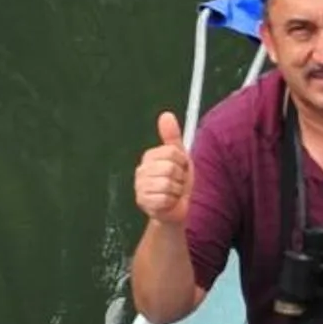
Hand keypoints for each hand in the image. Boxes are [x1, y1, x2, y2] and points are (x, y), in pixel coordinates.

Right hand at [134, 111, 193, 226]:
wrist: (176, 209)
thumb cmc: (179, 182)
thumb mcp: (180, 158)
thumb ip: (172, 137)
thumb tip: (166, 114)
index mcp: (150, 156)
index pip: (172, 152)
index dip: (182, 163)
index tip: (181, 169)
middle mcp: (141, 170)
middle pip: (170, 168)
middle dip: (180, 178)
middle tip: (178, 183)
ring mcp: (140, 186)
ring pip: (167, 184)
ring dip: (177, 191)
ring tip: (174, 193)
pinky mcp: (142, 202)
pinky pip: (164, 198)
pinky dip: (171, 202)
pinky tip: (168, 203)